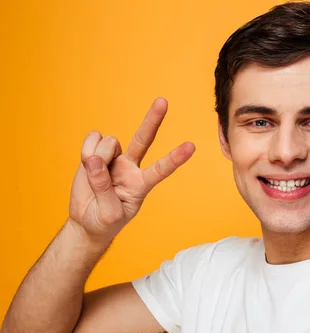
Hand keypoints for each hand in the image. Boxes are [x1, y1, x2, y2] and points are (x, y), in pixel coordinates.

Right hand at [68, 98, 194, 243]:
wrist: (86, 221)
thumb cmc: (105, 221)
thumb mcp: (109, 213)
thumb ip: (104, 187)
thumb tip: (96, 160)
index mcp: (142, 184)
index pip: (161, 169)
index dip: (175, 158)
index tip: (191, 146)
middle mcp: (131, 167)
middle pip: (144, 139)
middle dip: (153, 119)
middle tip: (163, 101)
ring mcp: (114, 157)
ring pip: (110, 143)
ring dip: (97, 156)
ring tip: (94, 174)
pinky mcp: (97, 152)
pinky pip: (93, 139)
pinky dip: (87, 149)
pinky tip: (87, 163)